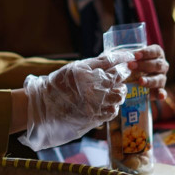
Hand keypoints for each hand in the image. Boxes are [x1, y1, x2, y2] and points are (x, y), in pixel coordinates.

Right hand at [18, 51, 132, 150]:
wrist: (44, 107)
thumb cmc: (59, 84)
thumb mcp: (74, 68)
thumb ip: (94, 64)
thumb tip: (113, 57)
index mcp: (85, 72)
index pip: (111, 61)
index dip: (123, 59)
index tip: (129, 58)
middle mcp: (91, 87)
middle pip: (118, 78)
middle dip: (123, 76)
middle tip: (121, 76)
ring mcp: (94, 103)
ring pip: (119, 95)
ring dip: (119, 92)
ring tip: (113, 91)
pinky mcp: (94, 117)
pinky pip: (113, 111)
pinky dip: (113, 106)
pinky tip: (107, 103)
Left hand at [126, 44, 168, 99]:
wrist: (135, 78)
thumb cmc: (133, 63)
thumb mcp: (130, 57)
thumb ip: (127, 55)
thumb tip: (115, 56)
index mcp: (157, 54)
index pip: (155, 51)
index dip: (146, 52)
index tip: (135, 55)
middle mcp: (162, 65)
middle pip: (157, 64)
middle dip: (144, 65)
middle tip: (130, 66)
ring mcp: (162, 78)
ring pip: (159, 78)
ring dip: (149, 80)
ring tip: (140, 81)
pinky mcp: (160, 90)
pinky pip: (162, 92)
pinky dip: (162, 94)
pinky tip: (160, 97)